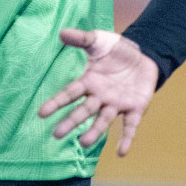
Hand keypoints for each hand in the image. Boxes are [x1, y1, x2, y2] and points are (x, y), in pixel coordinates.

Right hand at [38, 28, 158, 156]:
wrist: (144, 56)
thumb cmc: (116, 50)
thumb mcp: (98, 41)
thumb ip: (81, 39)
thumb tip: (61, 32)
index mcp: (89, 82)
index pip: (70, 93)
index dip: (56, 102)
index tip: (41, 113)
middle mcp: (100, 97)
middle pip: (83, 111)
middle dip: (70, 122)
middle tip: (57, 134)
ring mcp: (117, 104)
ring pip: (103, 120)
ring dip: (94, 132)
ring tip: (83, 143)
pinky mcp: (135, 108)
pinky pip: (130, 125)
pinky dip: (127, 138)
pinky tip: (122, 152)